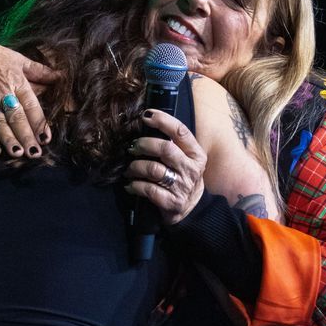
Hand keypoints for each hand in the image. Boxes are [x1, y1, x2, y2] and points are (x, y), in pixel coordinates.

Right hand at [0, 31, 58, 157]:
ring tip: (18, 153)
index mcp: (17, 81)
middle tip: (35, 153)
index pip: (31, 105)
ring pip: (0, 123)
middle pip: (16, 117)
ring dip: (9, 139)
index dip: (39, 122)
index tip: (46, 138)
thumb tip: (61, 76)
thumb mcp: (17, 58)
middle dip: (26, 136)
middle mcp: (2, 92)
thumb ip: (39, 71)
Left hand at [124, 110, 206, 224]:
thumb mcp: (187, 160)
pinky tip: (130, 185)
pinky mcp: (172, 202)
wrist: (193, 210)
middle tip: (132, 147)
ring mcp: (182, 186)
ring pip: (153, 169)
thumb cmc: (184, 178)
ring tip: (129, 169)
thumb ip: (174, 145)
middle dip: (144, 145)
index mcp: (196, 154)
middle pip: (165, 149)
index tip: (146, 115)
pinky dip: (135, 186)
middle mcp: (191, 169)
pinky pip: (148, 189)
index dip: (163, 120)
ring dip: (135, 167)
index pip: (180, 131)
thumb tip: (149, 124)